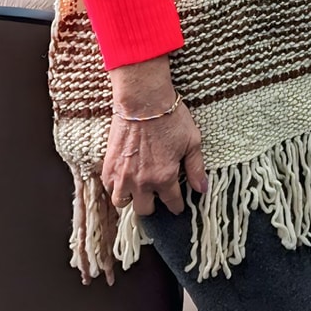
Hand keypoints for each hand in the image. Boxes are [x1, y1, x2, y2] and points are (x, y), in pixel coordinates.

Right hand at [101, 56, 206, 215]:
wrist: (143, 101)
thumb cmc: (170, 118)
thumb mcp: (192, 141)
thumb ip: (196, 168)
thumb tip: (202, 189)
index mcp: (165, 177)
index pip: (172, 203)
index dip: (177, 206)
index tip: (177, 205)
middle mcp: (142, 182)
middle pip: (145, 209)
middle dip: (153, 205)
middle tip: (156, 195)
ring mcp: (122, 176)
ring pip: (122, 203)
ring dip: (131, 199)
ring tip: (137, 189)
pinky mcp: (108, 166)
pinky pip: (108, 188)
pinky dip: (115, 187)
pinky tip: (124, 178)